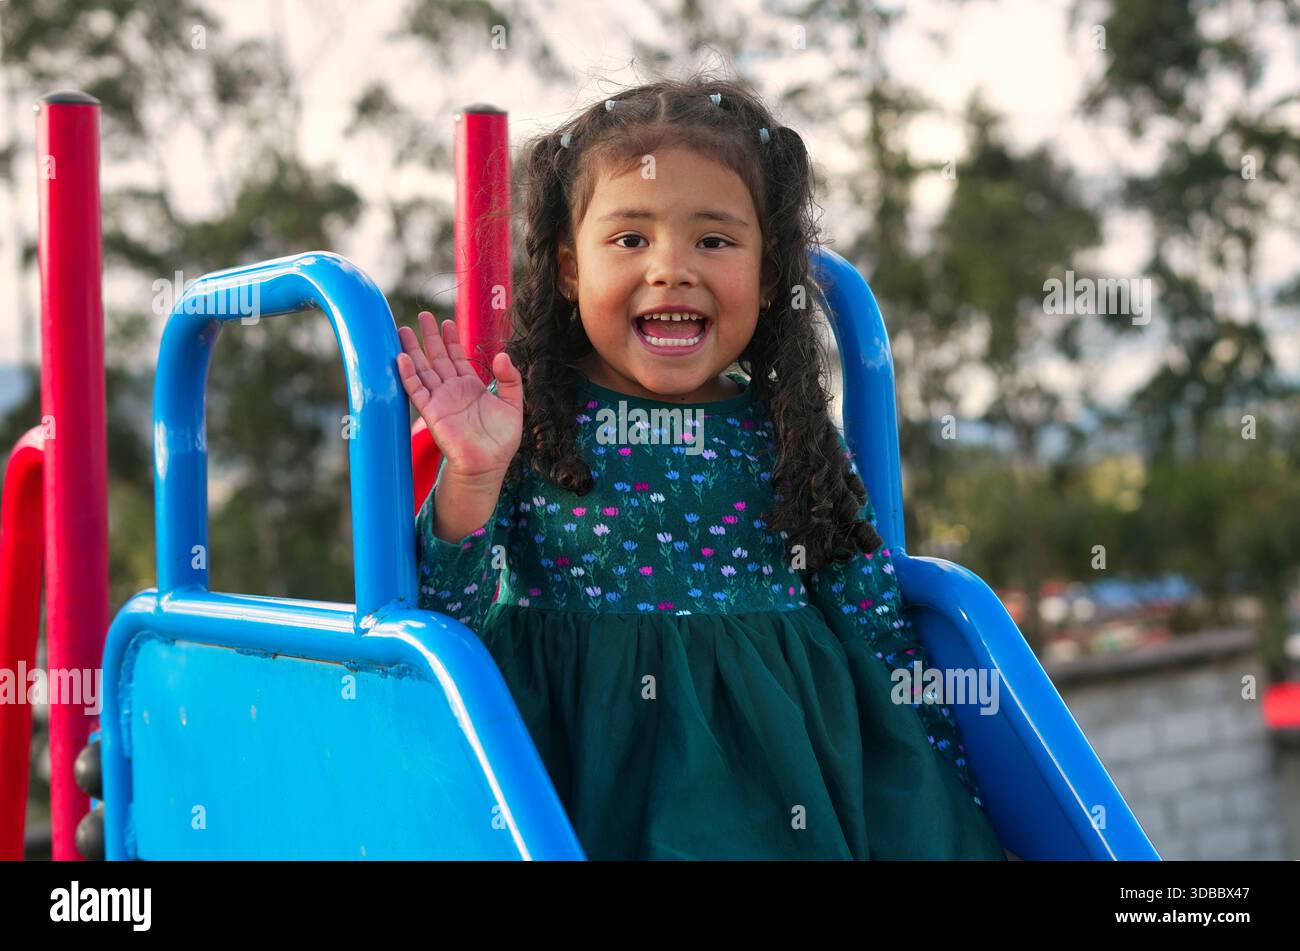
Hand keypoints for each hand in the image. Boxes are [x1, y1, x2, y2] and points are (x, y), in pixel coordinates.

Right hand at [397, 312, 523, 480]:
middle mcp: (453, 390)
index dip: (452, 339)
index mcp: (471, 387)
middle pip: (437, 358)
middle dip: (430, 337)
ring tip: (402, 330)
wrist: (487, 464)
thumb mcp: (513, 404)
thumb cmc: (501, 440)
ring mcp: (440, 400)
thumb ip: (510, 379)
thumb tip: (502, 354)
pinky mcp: (431, 412)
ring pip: (423, 369)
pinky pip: (416, 390)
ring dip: (413, 350)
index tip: (446, 322)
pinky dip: (408, 374)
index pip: (458, 357)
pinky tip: (401, 358)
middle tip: (423, 316)